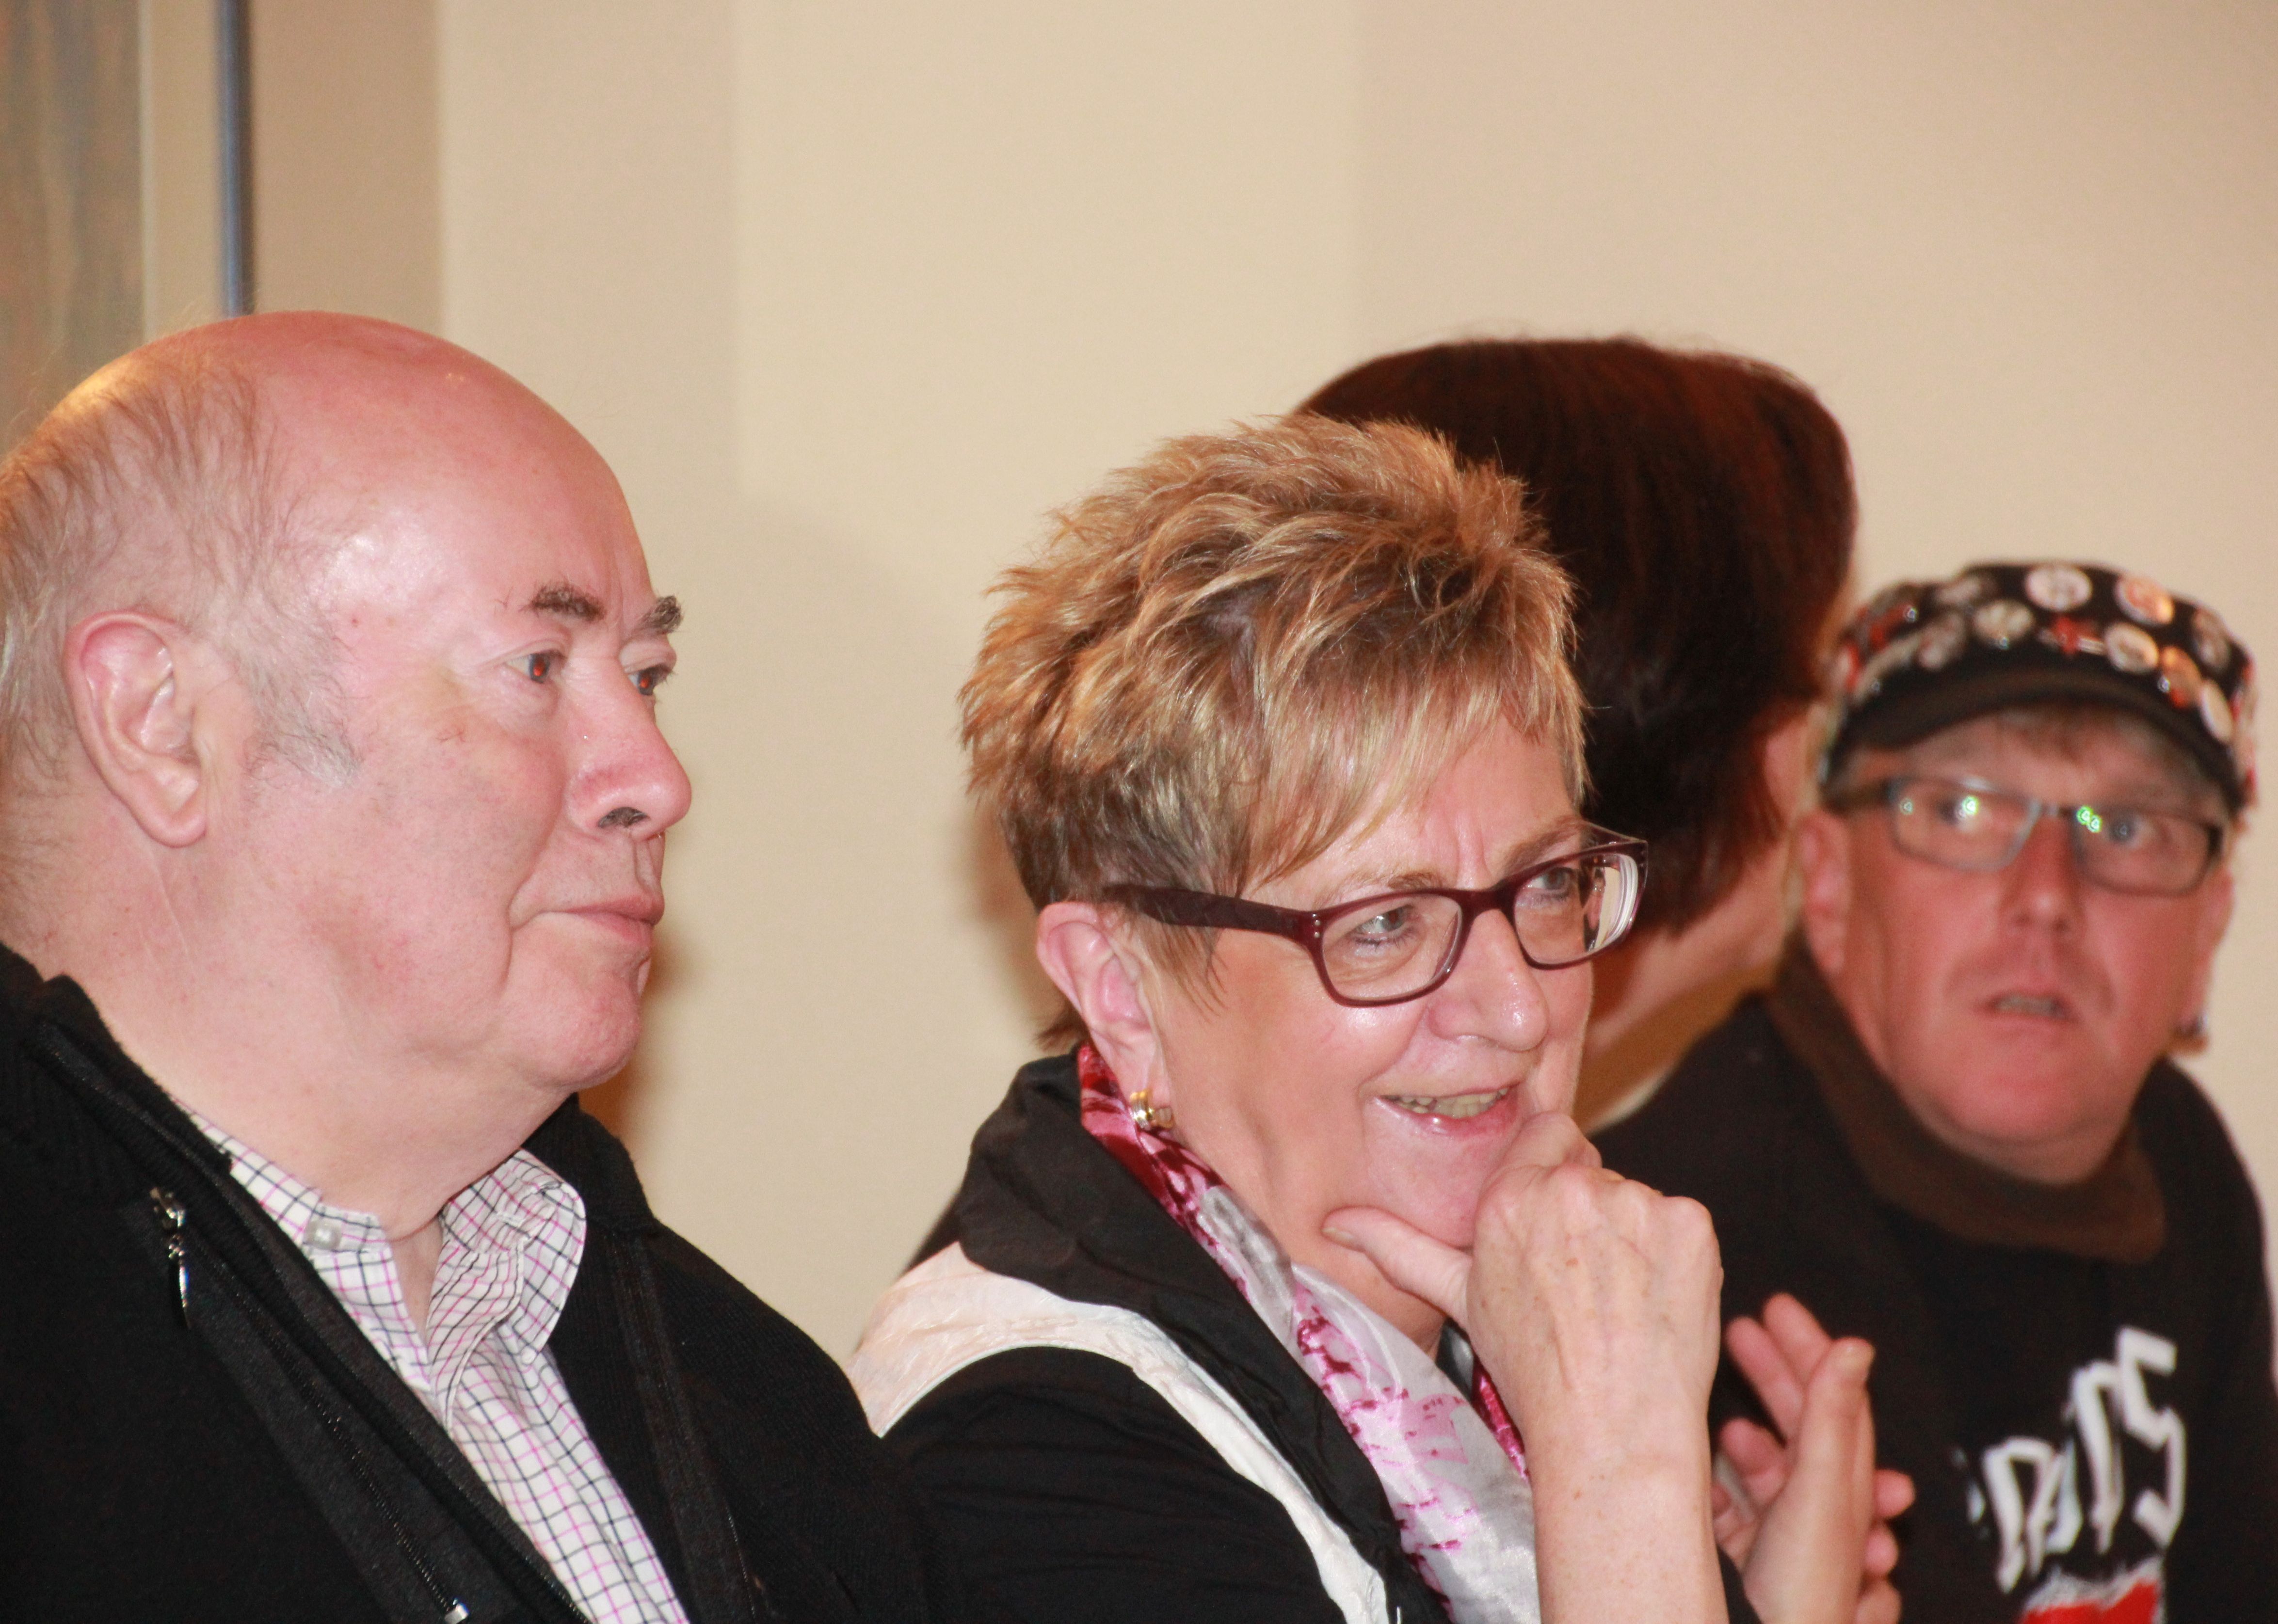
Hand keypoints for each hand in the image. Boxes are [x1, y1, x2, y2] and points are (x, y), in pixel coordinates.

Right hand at [1327, 1110, 1727, 1622]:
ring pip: (1636, 1199)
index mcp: (1509, 1197)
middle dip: (1591, 1214)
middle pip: (1592, 1171)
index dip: (1554, 1179)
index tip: (1558, 1231)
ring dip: (1633, 1236)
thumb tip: (1333, 1221)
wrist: (1612, 1431)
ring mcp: (1636, 1203)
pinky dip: (1675, 1255)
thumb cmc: (1533, 1371)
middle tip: (1584, 1281)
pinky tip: (1655, 1299)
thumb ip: (1398, 1246)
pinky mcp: (1689, 1224)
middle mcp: (1570, 1189)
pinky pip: (1681, 1221)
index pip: (1548, 1134)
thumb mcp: (1459, 1299)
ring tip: (1619, 1299)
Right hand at [1719, 1294, 1913, 1623]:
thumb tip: (1855, 1346)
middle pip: (1802, 1423)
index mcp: (1847, 1482)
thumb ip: (1832, 1419)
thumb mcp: (1820, 1493)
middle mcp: (1824, 1504)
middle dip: (1773, 1374)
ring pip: (1767, 1464)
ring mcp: (1789, 1533)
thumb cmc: (1806, 1588)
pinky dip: (1719, 1484)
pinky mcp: (1756, 1560)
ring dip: (1746, 1434)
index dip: (1809, 1346)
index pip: (1836, 1395)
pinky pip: (1735, 1506)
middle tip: (1739, 1328)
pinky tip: (1700, 1478)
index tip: (1777, 1306)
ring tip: (1721, 1422)